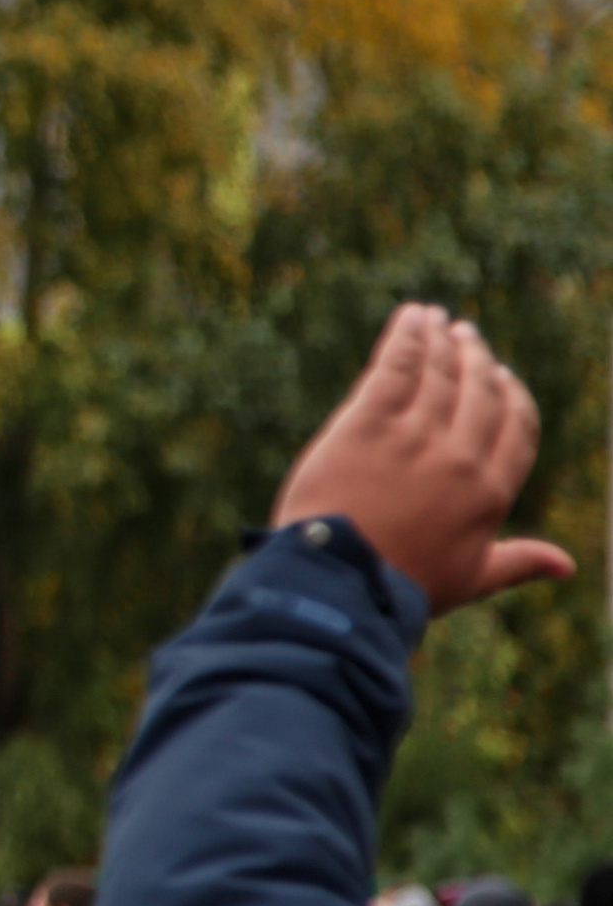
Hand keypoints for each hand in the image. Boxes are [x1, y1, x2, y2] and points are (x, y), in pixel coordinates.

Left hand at [270, 303, 571, 612]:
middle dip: (475, 359)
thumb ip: (518, 562)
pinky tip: (411, 316)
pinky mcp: (365, 424)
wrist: (339, 583)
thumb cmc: (402, 588)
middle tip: (465, 335)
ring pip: (438, 374)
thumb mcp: (470, 580)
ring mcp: (413, 437)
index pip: (516, 428)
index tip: (503, 375)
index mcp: (491, 492)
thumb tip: (567, 565)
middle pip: (479, 392)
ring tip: (436, 320)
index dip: (511, 396)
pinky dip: (406, 336)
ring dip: (440, 341)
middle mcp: (460, 457)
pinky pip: (394, 368)